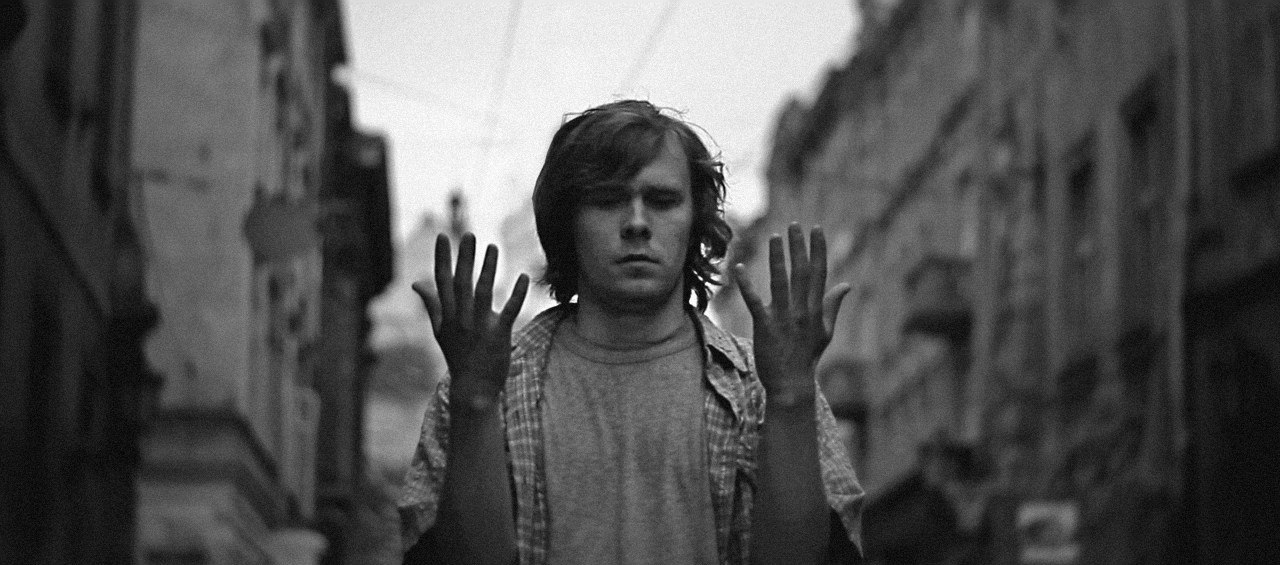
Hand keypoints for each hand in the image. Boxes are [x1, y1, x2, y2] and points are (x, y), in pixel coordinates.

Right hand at [413, 233, 528, 411]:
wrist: (473, 388)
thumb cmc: (458, 356)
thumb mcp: (440, 330)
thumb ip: (431, 304)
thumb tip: (415, 283)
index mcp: (447, 316)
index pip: (442, 282)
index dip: (442, 258)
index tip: (442, 236)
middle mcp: (461, 319)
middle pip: (461, 283)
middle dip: (464, 258)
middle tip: (469, 234)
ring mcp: (479, 328)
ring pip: (482, 293)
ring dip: (488, 270)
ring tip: (493, 247)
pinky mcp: (498, 336)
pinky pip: (508, 312)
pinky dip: (516, 295)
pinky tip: (523, 276)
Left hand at [735, 224, 849, 404]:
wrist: (792, 384)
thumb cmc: (808, 356)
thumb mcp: (825, 330)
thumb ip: (833, 305)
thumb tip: (848, 285)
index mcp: (816, 310)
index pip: (819, 273)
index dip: (818, 250)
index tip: (816, 229)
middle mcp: (802, 311)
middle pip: (801, 273)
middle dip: (798, 247)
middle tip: (794, 225)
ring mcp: (783, 319)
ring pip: (780, 283)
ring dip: (777, 259)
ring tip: (774, 237)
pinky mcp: (765, 327)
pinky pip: (754, 302)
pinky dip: (746, 284)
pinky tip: (739, 266)